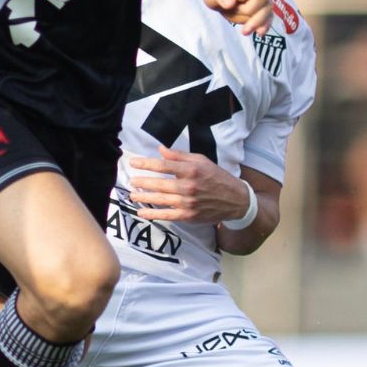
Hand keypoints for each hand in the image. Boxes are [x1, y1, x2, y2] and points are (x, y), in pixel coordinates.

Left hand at [127, 148, 252, 223]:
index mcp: (192, 170)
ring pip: (160, 200)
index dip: (146, 164)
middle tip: (131, 180)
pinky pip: (167, 215)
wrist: (235, 200)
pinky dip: (153, 215)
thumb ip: (180, 156)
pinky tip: (141, 213)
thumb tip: (161, 150)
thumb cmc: (218, 177)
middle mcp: (189, 186)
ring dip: (144, 197)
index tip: (133, 162)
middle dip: (142, 182)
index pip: (163, 166)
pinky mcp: (188, 216)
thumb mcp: (202, 161)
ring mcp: (188, 203)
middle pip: (159, 184)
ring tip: (132, 195)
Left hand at [202, 0, 269, 33]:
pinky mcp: (265, 10)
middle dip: (245, 11)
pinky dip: (265, 26)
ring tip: (244, 31)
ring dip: (253, 23)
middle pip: (261, 1)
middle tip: (232, 10)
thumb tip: (230, 3)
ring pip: (267, 12)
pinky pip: (269, 18)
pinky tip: (259, 33)